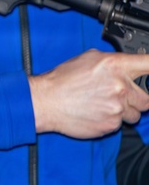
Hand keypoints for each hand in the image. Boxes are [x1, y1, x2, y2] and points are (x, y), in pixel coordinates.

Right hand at [30, 50, 148, 138]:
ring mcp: (118, 107)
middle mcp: (120, 86)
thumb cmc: (62, 80)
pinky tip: (95, 114)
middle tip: (120, 97)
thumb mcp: (88, 59)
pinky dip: (110, 121)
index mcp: (116, 65)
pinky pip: (120, 125)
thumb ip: (113, 62)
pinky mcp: (111, 124)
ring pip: (135, 114)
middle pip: (147, 98)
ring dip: (124, 111)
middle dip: (136, 99)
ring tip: (103, 106)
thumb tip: (127, 65)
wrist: (45, 102)